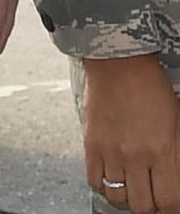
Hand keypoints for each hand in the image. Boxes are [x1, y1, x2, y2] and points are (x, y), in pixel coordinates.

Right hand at [81, 54, 179, 211]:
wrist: (118, 63)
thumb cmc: (151, 87)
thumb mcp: (176, 124)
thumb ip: (176, 156)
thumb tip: (174, 179)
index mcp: (163, 151)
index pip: (170, 201)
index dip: (170, 208)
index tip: (169, 204)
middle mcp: (136, 155)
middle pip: (142, 205)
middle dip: (150, 205)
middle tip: (151, 194)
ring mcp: (111, 151)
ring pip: (118, 197)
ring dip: (127, 196)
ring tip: (131, 186)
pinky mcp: (91, 144)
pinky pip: (94, 180)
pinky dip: (104, 184)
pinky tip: (112, 174)